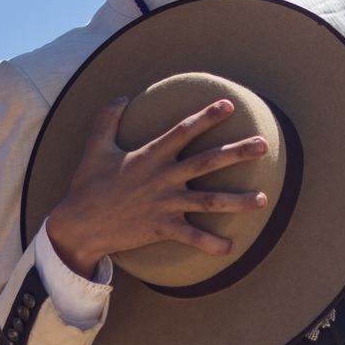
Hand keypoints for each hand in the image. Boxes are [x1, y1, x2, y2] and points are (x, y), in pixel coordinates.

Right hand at [45, 96, 270, 276]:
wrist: (80, 224)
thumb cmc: (87, 184)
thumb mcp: (95, 147)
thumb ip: (107, 118)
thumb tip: (121, 96)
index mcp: (150, 154)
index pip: (184, 130)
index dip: (207, 116)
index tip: (229, 106)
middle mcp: (163, 177)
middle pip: (208, 161)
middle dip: (238, 152)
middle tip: (264, 144)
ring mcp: (165, 203)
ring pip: (210, 201)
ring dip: (238, 201)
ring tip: (264, 199)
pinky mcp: (162, 227)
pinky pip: (192, 237)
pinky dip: (211, 243)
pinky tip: (231, 248)